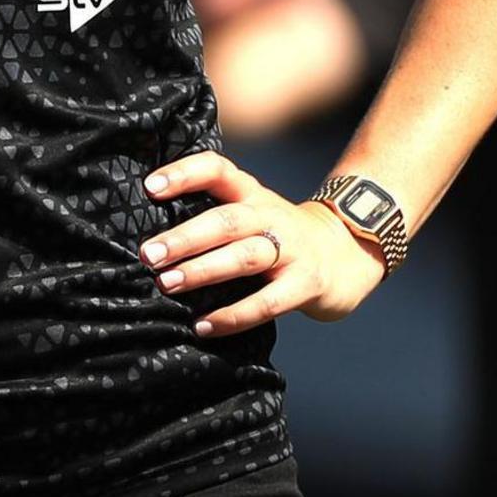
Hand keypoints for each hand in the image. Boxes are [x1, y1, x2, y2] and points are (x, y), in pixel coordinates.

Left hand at [138, 149, 388, 337]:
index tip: (150, 187)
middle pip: (225, 221)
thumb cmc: (279, 237)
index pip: (218, 170)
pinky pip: (267, 302)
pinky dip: (233, 316)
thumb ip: (214, 217)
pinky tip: (203, 326)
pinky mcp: (307, 283)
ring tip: (166, 284)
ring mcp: (292, 250)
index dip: (185, 174)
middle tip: (148, 254)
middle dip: (184, 237)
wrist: (348, 253)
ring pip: (244, 257)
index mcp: (252, 194)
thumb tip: (148, 240)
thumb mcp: (252, 214)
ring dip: (202, 271)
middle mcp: (270, 216)